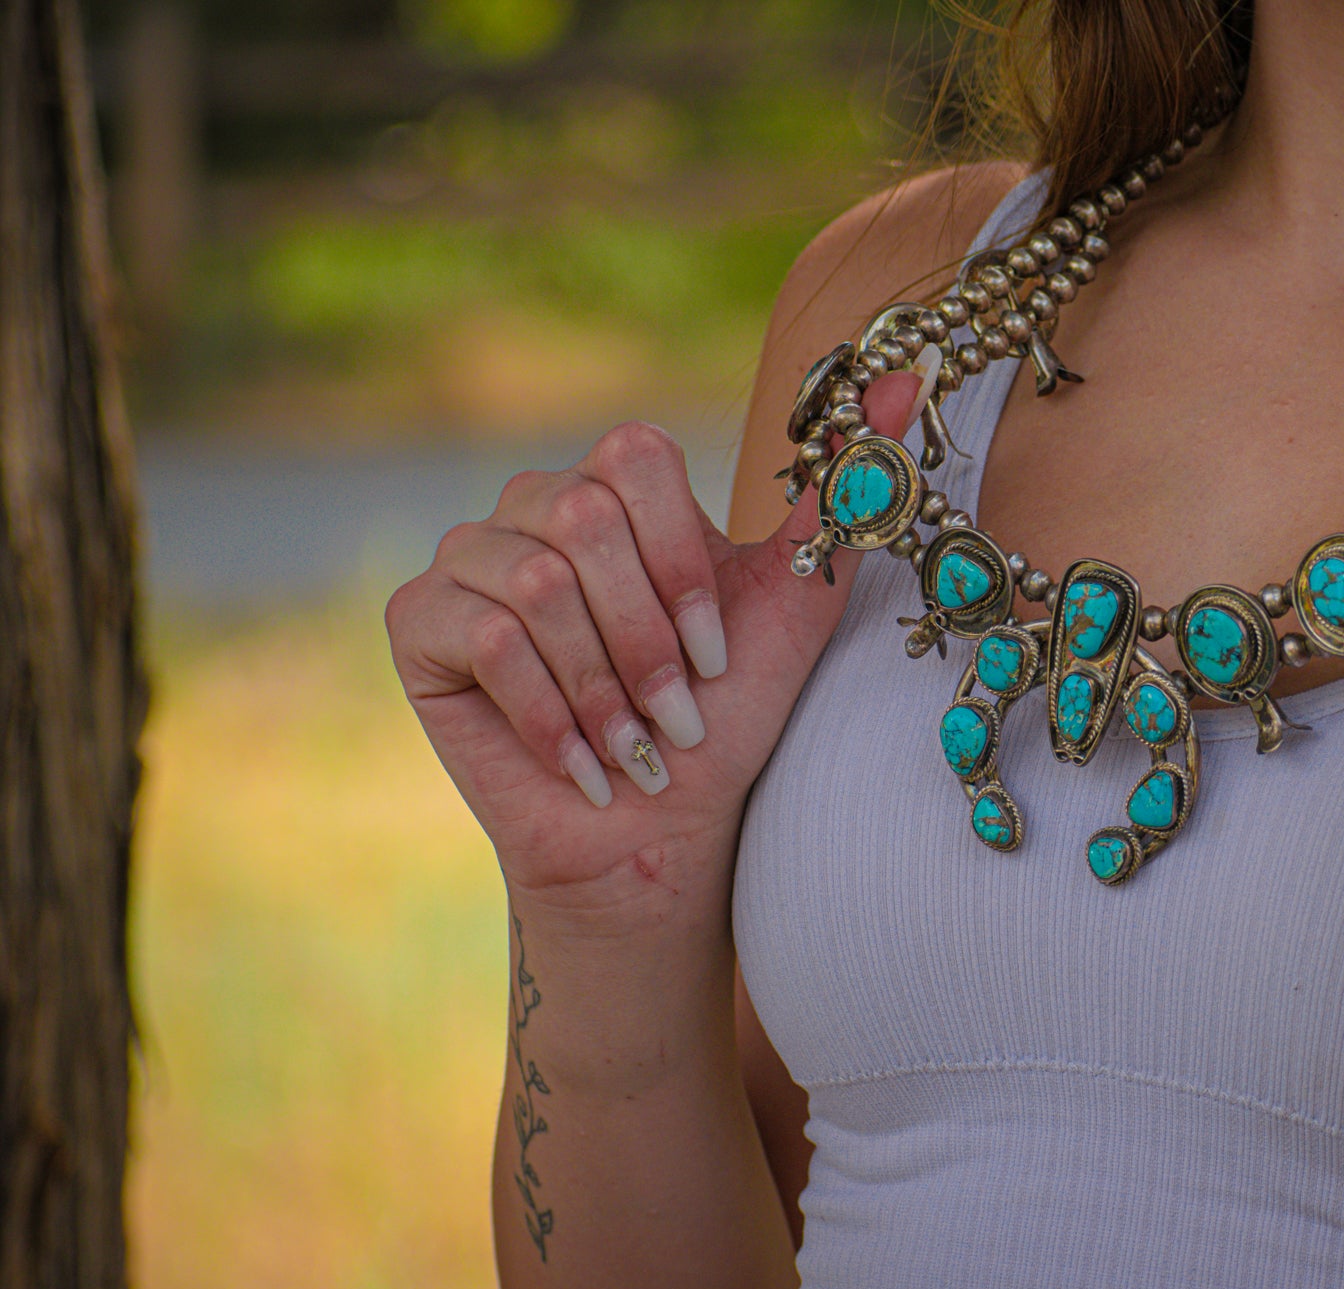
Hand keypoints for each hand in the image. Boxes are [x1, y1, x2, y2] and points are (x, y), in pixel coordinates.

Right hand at [386, 378, 922, 917]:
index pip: (637, 457)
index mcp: (614, 488)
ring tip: (635, 749)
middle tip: (676, 713)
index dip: (680, 562)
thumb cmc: (722, 721)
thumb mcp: (796, 604)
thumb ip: (842, 496)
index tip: (715, 656)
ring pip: (535, 583)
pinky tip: (581, 766)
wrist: (657, 830)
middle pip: (584, 520)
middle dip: (646, 638)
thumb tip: (907, 384)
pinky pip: (486, 638)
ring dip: (605, 688)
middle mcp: (533, 505)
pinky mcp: (417, 624)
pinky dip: (549, 715)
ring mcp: (465, 557)